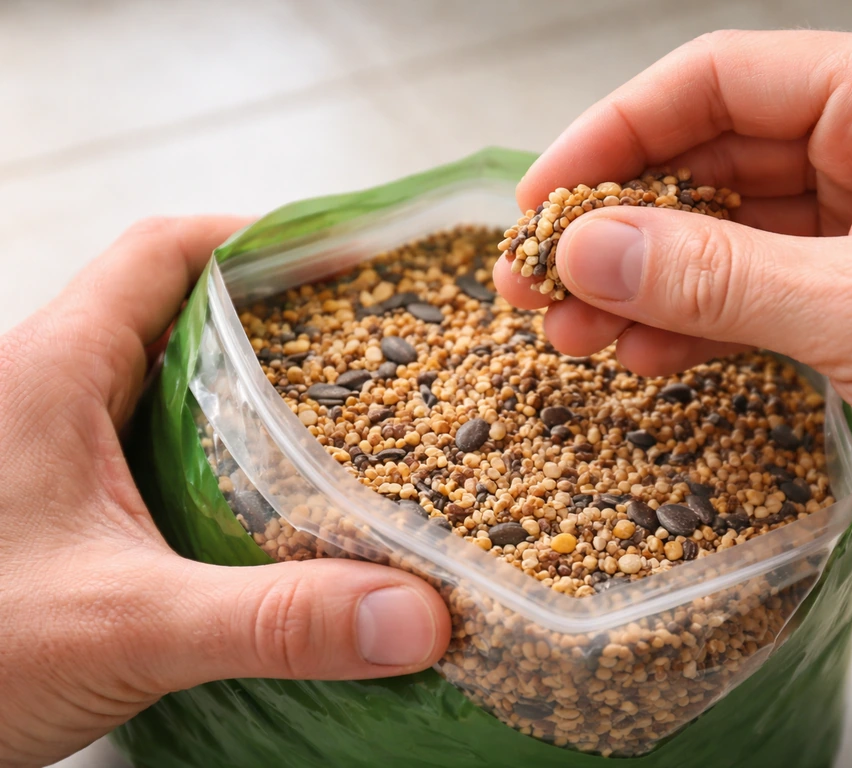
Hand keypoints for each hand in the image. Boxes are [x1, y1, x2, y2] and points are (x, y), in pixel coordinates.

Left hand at [0, 217, 449, 767]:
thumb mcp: (123, 624)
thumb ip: (271, 619)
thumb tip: (415, 614)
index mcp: (51, 373)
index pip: (163, 252)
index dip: (257, 239)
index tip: (339, 254)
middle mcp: (48, 394)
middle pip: (176, 310)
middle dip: (273, 318)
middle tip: (362, 345)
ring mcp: (51, 453)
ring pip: (165, 385)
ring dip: (246, 393)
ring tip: (334, 419)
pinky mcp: (60, 508)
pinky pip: (154, 452)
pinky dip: (218, 459)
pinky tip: (266, 505)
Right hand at [494, 30, 851, 564]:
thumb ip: (714, 275)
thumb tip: (587, 247)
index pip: (719, 82)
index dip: (613, 137)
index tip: (540, 201)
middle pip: (708, 160)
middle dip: (616, 225)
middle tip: (536, 280)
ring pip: (721, 234)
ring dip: (640, 284)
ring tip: (570, 333)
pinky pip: (750, 293)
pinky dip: (689, 325)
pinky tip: (637, 356)